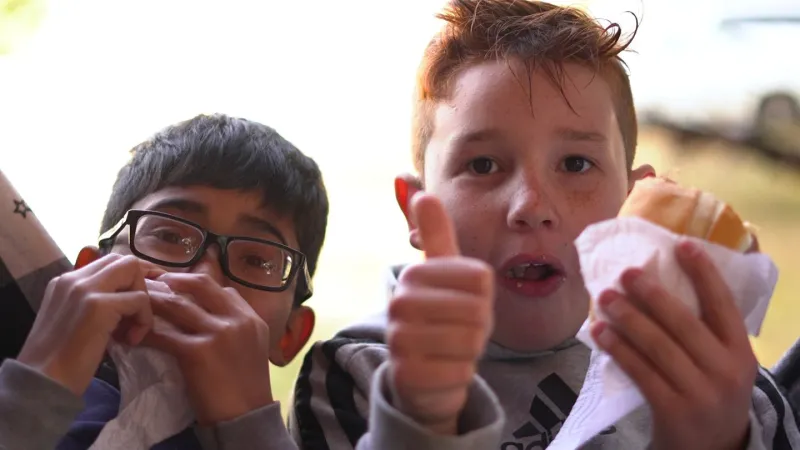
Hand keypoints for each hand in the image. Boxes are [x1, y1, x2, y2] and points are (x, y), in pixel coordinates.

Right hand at [17, 254, 162, 395]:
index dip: (129, 282)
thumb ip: (95, 302)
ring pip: (133, 271)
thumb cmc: (60, 360)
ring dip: (142, 302)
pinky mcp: (99, 305)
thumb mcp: (76, 320)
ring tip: (131, 331)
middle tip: (134, 316)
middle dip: (139, 286)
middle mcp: (73, 278)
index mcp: (65, 281)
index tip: (132, 307)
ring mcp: (85, 289)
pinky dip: (144, 320)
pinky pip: (139, 299)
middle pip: (124, 260)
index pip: (109, 263)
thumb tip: (129, 296)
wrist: (43, 382)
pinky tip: (130, 340)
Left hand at [142, 273, 273, 424]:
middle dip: (174, 280)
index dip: (198, 284)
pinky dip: (146, 333)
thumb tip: (209, 313)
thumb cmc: (247, 386)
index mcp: (251, 318)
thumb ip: (236, 327)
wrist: (247, 416)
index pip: (223, 289)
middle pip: (200, 285)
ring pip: (177, 305)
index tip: (178, 286)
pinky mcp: (198, 352)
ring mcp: (218, 333)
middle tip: (153, 281)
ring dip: (153, 302)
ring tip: (136, 301)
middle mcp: (236, 320)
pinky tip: (134, 335)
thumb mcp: (253, 347)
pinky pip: (164, 336)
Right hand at [387, 193, 493, 434]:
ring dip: (471, 351)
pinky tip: (444, 371)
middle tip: (460, 331)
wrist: (422, 375)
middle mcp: (400, 304)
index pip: (480, 278)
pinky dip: (461, 374)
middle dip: (478, 327)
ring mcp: (399, 340)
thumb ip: (434, 233)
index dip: (484, 296)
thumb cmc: (441, 318)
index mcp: (413, 275)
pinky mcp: (406, 375)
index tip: (463, 303)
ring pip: (470, 342)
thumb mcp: (441, 274)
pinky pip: (460, 372)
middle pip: (477, 311)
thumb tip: (417, 188)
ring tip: (452, 349)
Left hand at [590, 241, 756, 449]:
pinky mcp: (672, 409)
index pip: (723, 305)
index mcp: (740, 352)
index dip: (704, 273)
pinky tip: (601, 331)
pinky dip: (617, 348)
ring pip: (657, 345)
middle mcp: (725, 370)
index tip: (682, 245)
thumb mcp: (721, 363)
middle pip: (683, 322)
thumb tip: (658, 283)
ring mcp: (699, 392)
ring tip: (605, 297)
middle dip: (651, 294)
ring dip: (627, 317)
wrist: (711, 449)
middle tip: (625, 272)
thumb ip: (703, 331)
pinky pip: (639, 370)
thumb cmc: (709, 391)